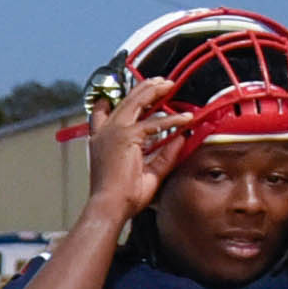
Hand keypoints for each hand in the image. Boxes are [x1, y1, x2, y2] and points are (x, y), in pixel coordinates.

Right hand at [84, 75, 184, 217]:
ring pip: (135, 102)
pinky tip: (186, 118)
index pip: (102, 112)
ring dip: (154, 91)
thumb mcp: (148, 171)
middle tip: (161, 82)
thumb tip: (182, 138)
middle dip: (144, 89)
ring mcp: (113, 132)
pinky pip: (153, 123)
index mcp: (101, 140)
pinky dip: (171, 120)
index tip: (134, 91)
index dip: (116, 99)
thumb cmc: (123, 196)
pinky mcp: (125, 137)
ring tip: (169, 85)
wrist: (110, 206)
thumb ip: (164, 154)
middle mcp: (104, 133)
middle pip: (125, 101)